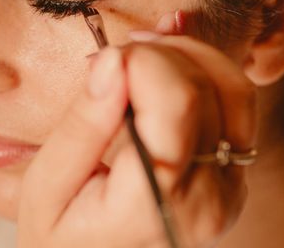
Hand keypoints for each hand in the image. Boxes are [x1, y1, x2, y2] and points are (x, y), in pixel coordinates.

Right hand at [17, 35, 256, 247]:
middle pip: (203, 87)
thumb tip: (112, 60)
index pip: (177, 100)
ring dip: (185, 54)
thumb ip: (82, 124)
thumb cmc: (63, 236)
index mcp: (156, 199)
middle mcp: (207, 196)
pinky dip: (204, 70)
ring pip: (232, 87)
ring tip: (138, 56)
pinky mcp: (233, 176)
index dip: (142, 60)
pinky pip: (236, 104)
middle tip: (112, 59)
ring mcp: (229, 187)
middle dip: (156, 53)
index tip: (103, 60)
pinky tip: (164, 67)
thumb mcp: (47, 187)